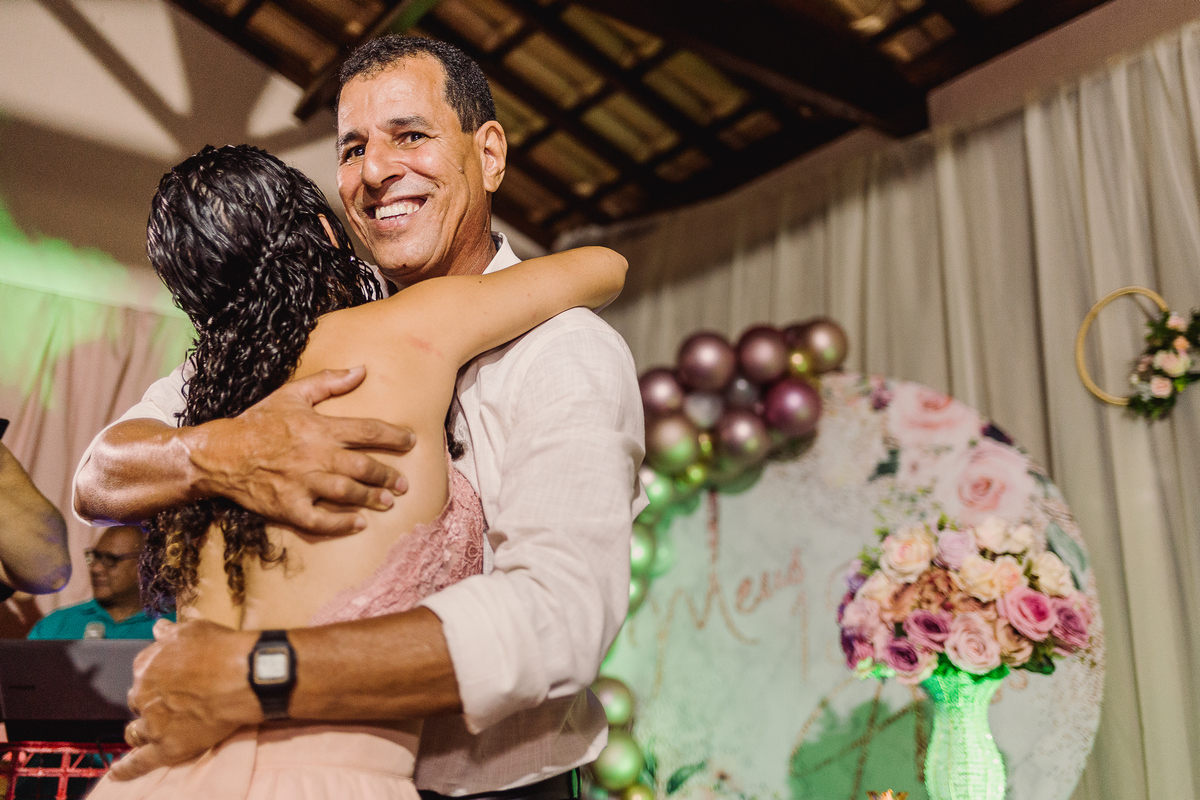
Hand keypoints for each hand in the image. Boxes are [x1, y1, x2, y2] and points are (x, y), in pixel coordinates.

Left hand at [111, 619, 260, 779]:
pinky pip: (139, 762)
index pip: (142, 673)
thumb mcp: (194, 630)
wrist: (244, 675)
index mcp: (146, 665)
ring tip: (152, 730)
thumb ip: (171, 634)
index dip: (157, 676)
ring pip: (136, 730)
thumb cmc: (222, 650)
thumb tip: (158, 628)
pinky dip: (127, 769)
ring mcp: (152, 722)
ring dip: (141, 729)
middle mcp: (143, 693)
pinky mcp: (166, 746)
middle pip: (138, 702)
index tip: (170, 678)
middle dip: (150, 702)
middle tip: (172, 701)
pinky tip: (118, 773)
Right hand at [188, 366, 414, 535]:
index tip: (412, 441)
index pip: (368, 430)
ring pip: (347, 493)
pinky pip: (320, 520)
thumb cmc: (258, 422)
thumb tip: (361, 370)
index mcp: (319, 428)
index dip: (394, 436)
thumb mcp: (292, 394)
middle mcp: (315, 456)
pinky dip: (341, 524)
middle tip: (404, 484)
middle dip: (387, 475)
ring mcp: (302, 483)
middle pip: (363, 466)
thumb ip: (328, 381)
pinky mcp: (288, 506)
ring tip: (388, 502)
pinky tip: (358, 524)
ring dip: (371, 498)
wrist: (219, 453)